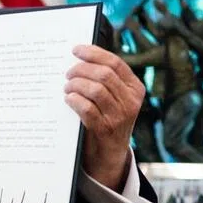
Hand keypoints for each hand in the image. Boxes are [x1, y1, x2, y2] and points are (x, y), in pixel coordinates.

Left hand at [65, 43, 143, 189]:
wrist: (109, 152)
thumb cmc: (106, 117)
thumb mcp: (113, 97)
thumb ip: (104, 80)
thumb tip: (79, 57)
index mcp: (134, 88)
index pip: (115, 63)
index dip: (93, 53)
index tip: (76, 50)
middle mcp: (131, 101)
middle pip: (103, 74)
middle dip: (81, 70)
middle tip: (68, 74)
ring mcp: (119, 116)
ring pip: (95, 89)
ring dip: (75, 85)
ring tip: (67, 88)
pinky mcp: (105, 129)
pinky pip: (86, 108)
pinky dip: (74, 100)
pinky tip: (68, 99)